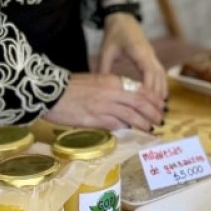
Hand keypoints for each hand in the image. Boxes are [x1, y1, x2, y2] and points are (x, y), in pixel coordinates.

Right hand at [42, 72, 162, 131]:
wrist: (50, 92)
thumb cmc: (71, 87)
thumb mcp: (96, 82)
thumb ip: (112, 91)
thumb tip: (127, 102)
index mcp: (112, 81)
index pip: (140, 90)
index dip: (153, 100)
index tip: (160, 106)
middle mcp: (112, 92)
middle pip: (140, 103)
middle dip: (152, 112)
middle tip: (160, 120)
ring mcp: (104, 106)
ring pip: (131, 115)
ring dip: (143, 123)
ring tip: (150, 128)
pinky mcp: (94, 119)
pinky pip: (115, 124)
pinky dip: (125, 127)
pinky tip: (130, 130)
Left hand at [97, 12, 168, 105]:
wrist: (122, 18)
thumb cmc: (114, 34)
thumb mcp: (106, 51)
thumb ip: (104, 69)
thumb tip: (100, 89)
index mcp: (138, 52)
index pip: (148, 71)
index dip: (149, 87)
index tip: (147, 102)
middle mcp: (149, 54)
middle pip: (158, 76)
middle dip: (158, 93)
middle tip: (156, 111)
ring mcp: (152, 55)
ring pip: (161, 74)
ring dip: (161, 90)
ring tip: (160, 107)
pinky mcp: (152, 56)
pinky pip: (159, 72)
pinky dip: (161, 84)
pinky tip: (160, 95)